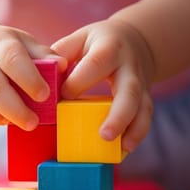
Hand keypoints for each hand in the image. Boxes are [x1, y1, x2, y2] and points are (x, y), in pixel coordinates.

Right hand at [0, 22, 66, 130]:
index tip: (44, 96)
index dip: (28, 79)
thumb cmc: (6, 46)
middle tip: (34, 122)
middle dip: (15, 106)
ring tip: (23, 124)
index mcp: (0, 41)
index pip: (12, 59)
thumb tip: (62, 66)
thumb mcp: (24, 43)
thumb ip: (43, 55)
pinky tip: (4, 121)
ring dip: (3, 114)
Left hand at [52, 18, 155, 151]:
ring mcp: (141, 85)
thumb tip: (44, 72)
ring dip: (134, 129)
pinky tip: (124, 151)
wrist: (137, 41)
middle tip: (104, 135)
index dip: (80, 81)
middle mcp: (129, 68)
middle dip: (118, 114)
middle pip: (129, 91)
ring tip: (122, 149)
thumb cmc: (99, 43)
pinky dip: (136, 136)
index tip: (64, 95)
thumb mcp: (81, 38)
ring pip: (143, 108)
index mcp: (109, 49)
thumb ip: (62, 52)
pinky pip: (145, 119)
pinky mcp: (145, 99)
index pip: (96, 64)